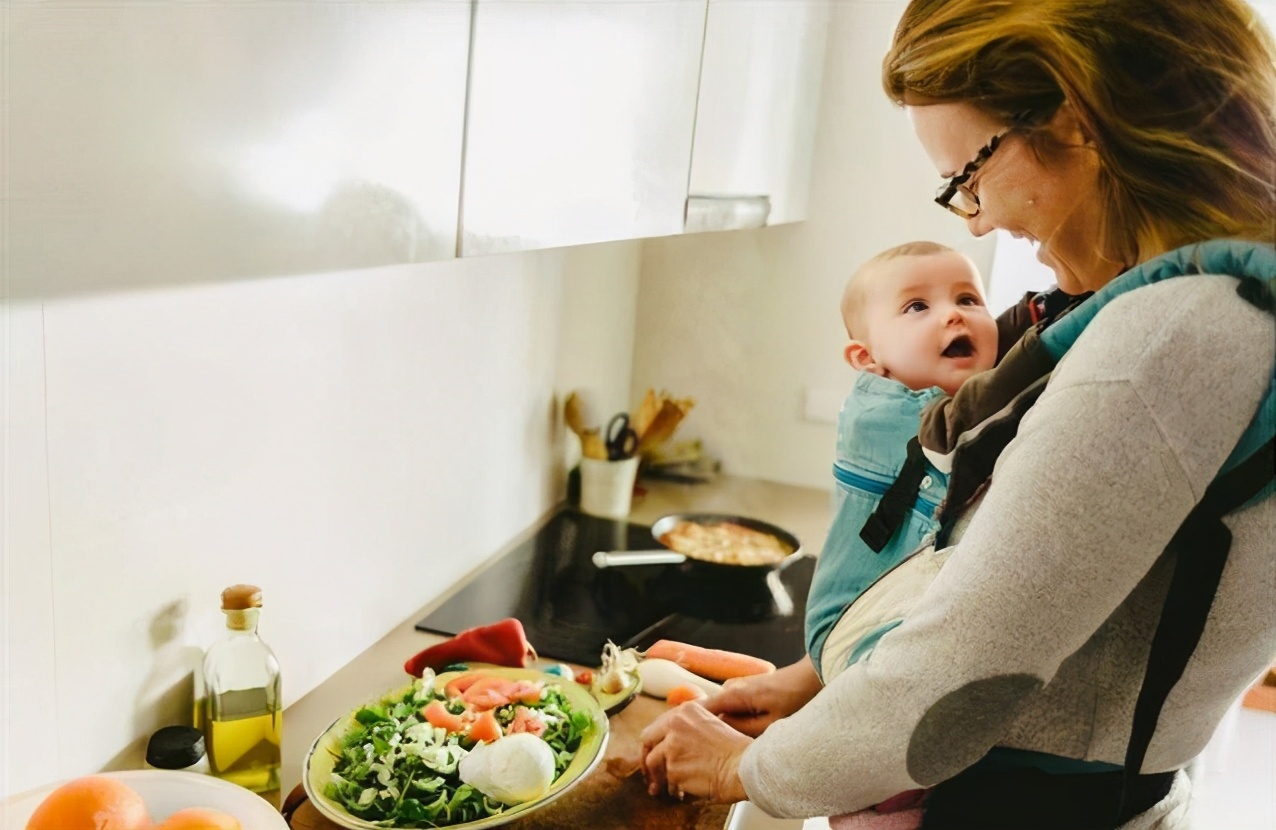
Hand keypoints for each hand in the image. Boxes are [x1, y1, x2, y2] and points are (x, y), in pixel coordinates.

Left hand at [640, 701, 751, 802]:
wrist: (743, 766)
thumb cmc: (735, 750)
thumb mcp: (711, 725)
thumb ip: (689, 727)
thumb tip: (672, 740)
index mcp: (686, 711)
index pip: (658, 724)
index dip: (655, 741)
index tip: (655, 751)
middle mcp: (675, 724)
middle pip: (647, 739)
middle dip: (647, 756)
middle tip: (650, 770)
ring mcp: (671, 746)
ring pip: (653, 762)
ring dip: (658, 776)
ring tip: (663, 787)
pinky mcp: (673, 767)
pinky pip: (667, 780)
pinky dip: (673, 787)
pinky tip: (682, 791)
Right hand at [702, 655, 821, 736]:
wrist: (813, 677)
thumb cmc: (796, 699)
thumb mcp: (770, 724)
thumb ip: (741, 729)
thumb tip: (719, 733)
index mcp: (733, 694)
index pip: (700, 710)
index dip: (695, 727)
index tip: (693, 743)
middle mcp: (731, 687)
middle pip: (712, 714)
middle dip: (716, 730)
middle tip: (729, 748)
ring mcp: (738, 687)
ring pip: (725, 712)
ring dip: (731, 726)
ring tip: (747, 739)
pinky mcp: (747, 689)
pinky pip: (735, 708)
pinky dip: (741, 719)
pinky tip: (755, 729)